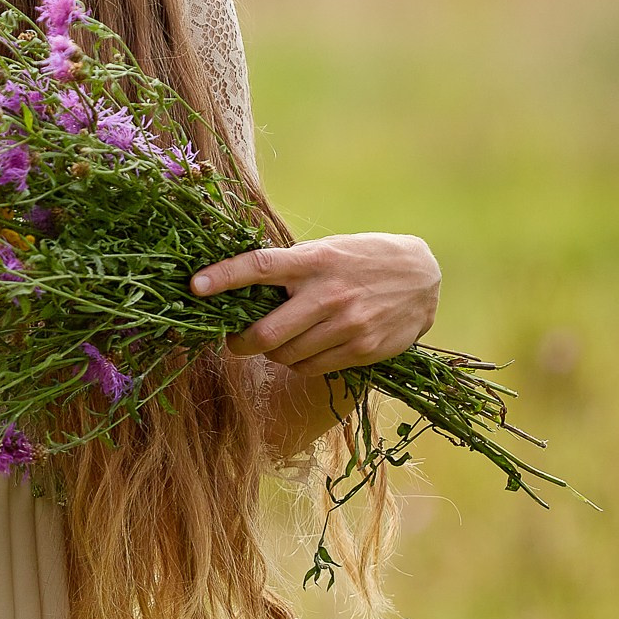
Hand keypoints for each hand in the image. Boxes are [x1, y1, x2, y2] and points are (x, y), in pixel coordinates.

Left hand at [189, 232, 439, 377]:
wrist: (424, 277)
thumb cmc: (361, 259)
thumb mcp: (327, 249)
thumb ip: (291, 266)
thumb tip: (242, 285)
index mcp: (313, 260)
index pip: (259, 266)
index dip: (223, 276)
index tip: (195, 285)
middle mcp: (327, 294)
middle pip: (265, 332)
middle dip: (239, 342)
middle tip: (234, 341)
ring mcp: (346, 324)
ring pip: (286, 356)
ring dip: (271, 354)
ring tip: (276, 343)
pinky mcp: (361, 349)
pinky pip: (311, 369)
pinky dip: (297, 364)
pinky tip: (304, 351)